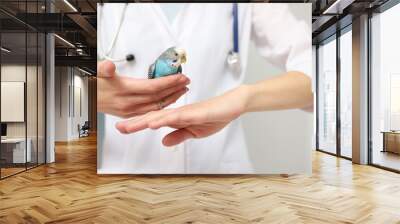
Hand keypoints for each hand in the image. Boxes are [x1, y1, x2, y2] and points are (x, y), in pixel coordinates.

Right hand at [97, 60, 189, 117]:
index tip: (181, 77)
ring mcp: (130, 110)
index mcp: (124, 91)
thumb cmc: (89, 83)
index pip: (153, 87)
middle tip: (187, 82)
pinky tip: (168, 101)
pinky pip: (150, 111)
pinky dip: (162, 105)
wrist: (81, 98)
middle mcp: (129, 103)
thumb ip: (103, 69)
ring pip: (156, 106)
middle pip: (158, 97)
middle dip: (175, 89)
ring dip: (171, 98)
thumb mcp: (94, 72)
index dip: (168, 82)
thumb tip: (108, 67)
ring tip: (182, 90)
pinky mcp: (129, 114)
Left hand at [115, 86, 248, 145]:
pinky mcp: (195, 113)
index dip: (138, 125)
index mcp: (176, 118)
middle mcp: (178, 113)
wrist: (232, 106)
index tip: (122, 129)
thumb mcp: (194, 132)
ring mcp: (186, 112)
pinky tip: (154, 123)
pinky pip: (177, 116)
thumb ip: (178, 135)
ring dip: (145, 121)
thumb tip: (163, 142)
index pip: (154, 121)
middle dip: (135, 123)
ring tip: (130, 126)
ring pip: (162, 116)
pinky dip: (165, 120)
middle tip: (118, 128)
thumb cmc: (214, 116)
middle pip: (153, 118)